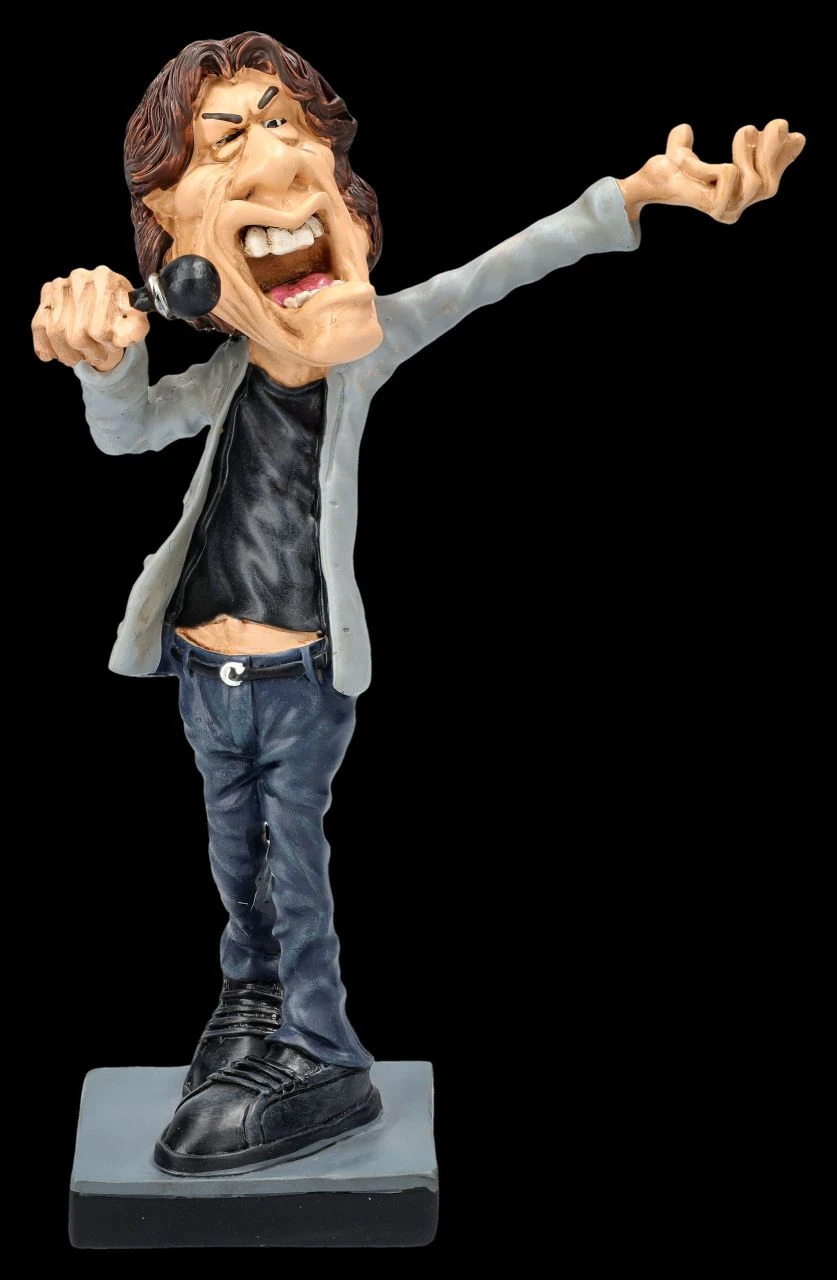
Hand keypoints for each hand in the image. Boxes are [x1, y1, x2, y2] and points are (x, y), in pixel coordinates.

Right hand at [31, 265, 149, 372]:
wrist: (109, 302)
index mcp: (105, 280)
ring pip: (56, 331)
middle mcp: (80, 278)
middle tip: (97, 355)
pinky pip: (38, 324)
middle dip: (88, 352)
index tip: (112, 347)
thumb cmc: (123, 314)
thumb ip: (135, 329)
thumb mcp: (136, 322)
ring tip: (79, 357)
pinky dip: (43, 344)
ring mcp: (61, 285)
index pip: (99, 328)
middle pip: (76, 333)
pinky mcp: (47, 294)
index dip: (106, 345)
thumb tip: (122, 338)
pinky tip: (49, 356)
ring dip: (67, 353)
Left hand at [617, 120, 805, 222]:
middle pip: (770, 186)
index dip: (785, 157)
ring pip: (755, 181)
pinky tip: (695, 160)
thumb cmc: (670, 170)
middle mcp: (736, 207)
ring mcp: (727, 211)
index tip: (792, 132)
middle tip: (766, 124)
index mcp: (739, 195)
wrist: (648, 182)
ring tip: (742, 133)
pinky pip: (729, 174)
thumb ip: (712, 142)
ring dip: (748, 151)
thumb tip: (708, 127)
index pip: (773, 180)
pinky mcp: (713, 209)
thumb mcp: (692, 152)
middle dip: (773, 151)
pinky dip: (713, 160)